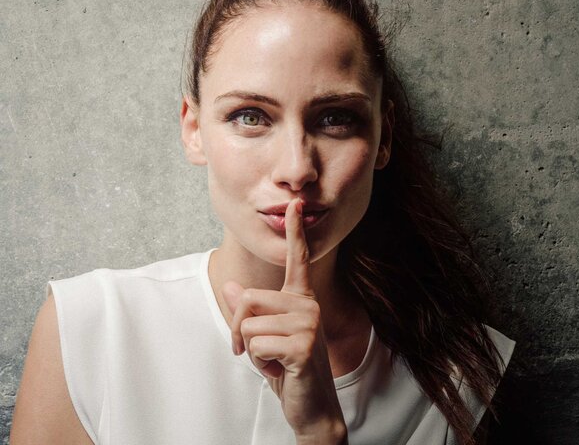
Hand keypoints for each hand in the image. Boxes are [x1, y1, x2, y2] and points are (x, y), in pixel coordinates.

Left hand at [222, 198, 346, 442]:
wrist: (312, 407)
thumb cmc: (289, 370)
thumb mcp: (264, 339)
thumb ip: (249, 313)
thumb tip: (232, 287)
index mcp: (301, 299)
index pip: (297, 260)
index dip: (294, 232)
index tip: (295, 204)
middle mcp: (308, 305)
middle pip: (248, 298)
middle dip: (238, 331)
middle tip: (253, 352)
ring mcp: (308, 323)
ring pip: (247, 325)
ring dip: (251, 352)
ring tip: (273, 362)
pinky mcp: (303, 344)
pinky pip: (256, 344)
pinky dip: (259, 364)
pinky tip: (280, 372)